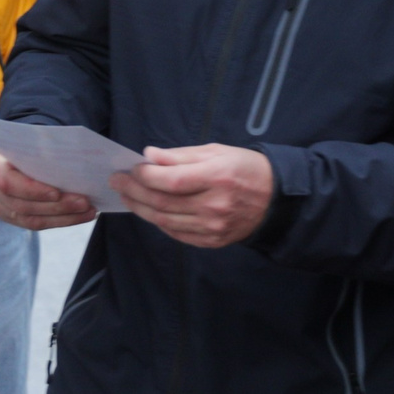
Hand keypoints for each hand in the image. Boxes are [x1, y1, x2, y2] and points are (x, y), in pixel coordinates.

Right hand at [0, 147, 96, 230]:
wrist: (16, 148)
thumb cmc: (29, 141)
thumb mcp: (32, 139)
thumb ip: (45, 150)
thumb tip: (76, 162)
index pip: (8, 182)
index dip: (32, 190)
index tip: (57, 193)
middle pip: (22, 204)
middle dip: (57, 206)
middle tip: (85, 202)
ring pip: (29, 219)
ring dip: (62, 217)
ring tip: (87, 211)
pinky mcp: (7, 214)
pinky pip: (33, 224)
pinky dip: (58, 221)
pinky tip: (78, 216)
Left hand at [114, 143, 274, 248]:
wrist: (275, 199)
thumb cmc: (244, 168)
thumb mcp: (215, 151)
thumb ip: (180, 156)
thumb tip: (149, 156)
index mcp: (216, 177)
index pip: (171, 181)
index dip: (145, 176)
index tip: (131, 168)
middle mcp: (214, 206)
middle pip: (162, 203)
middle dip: (134, 191)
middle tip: (117, 182)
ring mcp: (213, 227)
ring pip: (165, 221)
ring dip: (141, 208)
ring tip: (127, 196)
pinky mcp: (213, 241)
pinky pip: (177, 233)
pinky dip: (159, 222)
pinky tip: (149, 211)